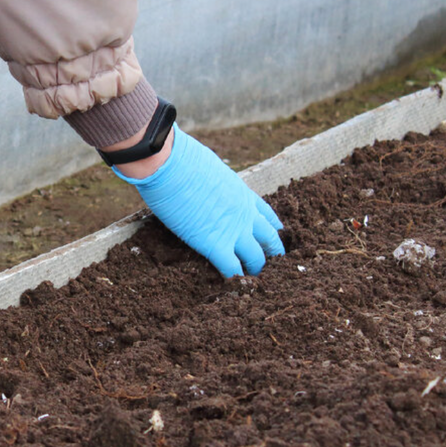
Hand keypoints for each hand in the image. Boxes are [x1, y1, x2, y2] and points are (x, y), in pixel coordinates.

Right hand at [113, 128, 284, 276]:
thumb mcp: (210, 167)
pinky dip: (234, 280)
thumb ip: (216, 181)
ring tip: (253, 281)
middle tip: (269, 265)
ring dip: (255, 270)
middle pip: (269, 239)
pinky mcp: (214, 244)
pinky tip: (232, 287)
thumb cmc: (181, 158)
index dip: (273, 228)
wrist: (170, 165)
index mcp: (243, 193)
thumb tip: (205, 182)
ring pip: (256, 258)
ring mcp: (233, 230)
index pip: (267, 215)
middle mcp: (245, 213)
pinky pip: (232, 269)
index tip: (276, 235)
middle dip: (271, 253)